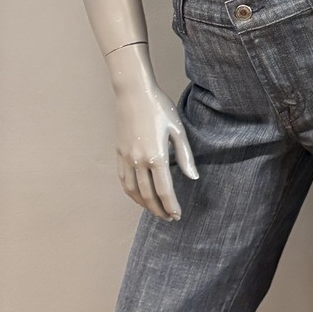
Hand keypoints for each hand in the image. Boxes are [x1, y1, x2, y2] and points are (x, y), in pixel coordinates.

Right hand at [110, 52, 197, 219]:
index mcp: (156, 156)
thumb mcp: (178, 129)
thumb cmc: (160, 108)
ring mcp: (126, 158)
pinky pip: (123, 180)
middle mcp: (139, 161)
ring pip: (133, 191)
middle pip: (148, 195)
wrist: (134, 93)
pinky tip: (139, 196)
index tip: (177, 215)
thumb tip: (193, 177)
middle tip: (169, 218)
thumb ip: (185, 156)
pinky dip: (131, 193)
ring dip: (144, 205)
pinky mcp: (119, 154)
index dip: (171, 206)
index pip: (164, 190)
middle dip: (159, 210)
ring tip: (155, 210)